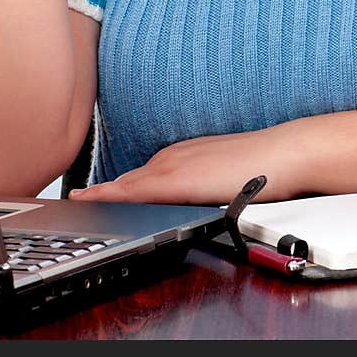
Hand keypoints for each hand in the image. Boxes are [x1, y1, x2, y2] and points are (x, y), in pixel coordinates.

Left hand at [68, 122, 313, 205]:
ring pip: (125, 184)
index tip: (92, 194)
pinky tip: (93, 201)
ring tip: (75, 201)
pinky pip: (132, 190)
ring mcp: (171, 164)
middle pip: (127, 180)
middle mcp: (171, 156)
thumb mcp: (221, 175)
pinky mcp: (174, 178)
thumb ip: (199, 184)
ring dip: (101, 193)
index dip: (115, 188)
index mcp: (181, 157)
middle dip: (102, 192)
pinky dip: (109, 195)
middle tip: (75, 199)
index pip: (140, 176)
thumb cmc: (261, 167)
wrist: (281, 154)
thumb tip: (191, 198)